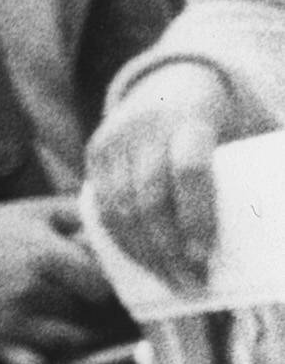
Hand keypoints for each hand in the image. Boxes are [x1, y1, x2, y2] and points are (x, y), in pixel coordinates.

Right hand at [0, 197, 121, 363]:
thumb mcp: (35, 210)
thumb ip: (81, 213)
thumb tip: (122, 220)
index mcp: (44, 254)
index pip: (102, 284)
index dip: (111, 282)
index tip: (111, 277)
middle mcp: (30, 292)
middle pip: (88, 314)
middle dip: (93, 305)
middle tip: (89, 294)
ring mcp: (13, 323)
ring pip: (69, 341)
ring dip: (75, 330)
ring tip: (68, 313)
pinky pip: (38, 363)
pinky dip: (48, 354)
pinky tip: (45, 337)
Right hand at [86, 69, 232, 294]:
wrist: (170, 80)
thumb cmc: (214, 119)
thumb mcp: (234, 129)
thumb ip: (246, 170)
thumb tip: (269, 224)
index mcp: (190, 113)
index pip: (190, 170)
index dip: (196, 218)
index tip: (205, 259)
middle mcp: (146, 125)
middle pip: (150, 200)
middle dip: (168, 250)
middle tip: (188, 284)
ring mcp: (116, 139)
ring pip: (122, 212)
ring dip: (145, 254)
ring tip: (167, 281)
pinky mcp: (96, 153)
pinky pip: (103, 212)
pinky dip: (122, 243)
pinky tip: (143, 262)